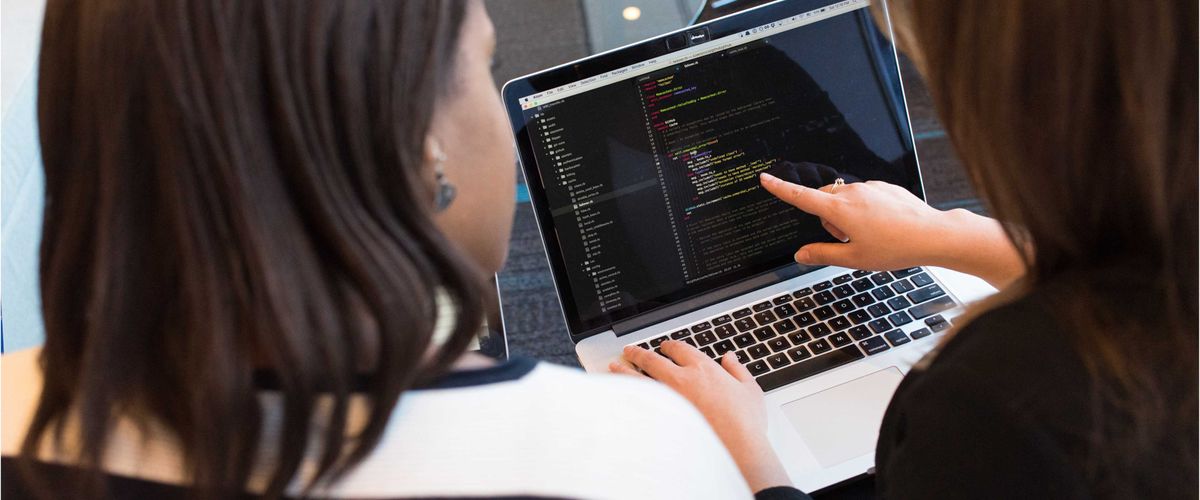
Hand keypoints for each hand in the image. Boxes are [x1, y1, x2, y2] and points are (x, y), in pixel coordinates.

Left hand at [610, 341, 790, 492]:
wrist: (736, 447)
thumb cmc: (744, 422)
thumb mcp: (750, 390)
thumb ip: (738, 370)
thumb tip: (730, 358)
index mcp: (703, 368)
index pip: (679, 349)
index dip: (669, 346)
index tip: (665, 347)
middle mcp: (681, 379)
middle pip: (653, 359)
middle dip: (639, 353)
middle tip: (630, 351)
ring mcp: (668, 399)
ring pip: (639, 378)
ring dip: (625, 370)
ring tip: (615, 367)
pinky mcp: (661, 417)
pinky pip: (639, 401)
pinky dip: (628, 395)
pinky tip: (621, 394)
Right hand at [759, 173, 1024, 287]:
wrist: (932, 235)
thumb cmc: (895, 248)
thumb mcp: (854, 259)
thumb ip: (822, 254)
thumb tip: (801, 254)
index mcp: (839, 210)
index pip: (801, 197)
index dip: (780, 189)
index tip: (765, 179)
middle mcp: (852, 193)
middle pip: (824, 200)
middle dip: (827, 218)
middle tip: (847, 240)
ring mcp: (869, 188)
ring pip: (844, 198)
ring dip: (846, 215)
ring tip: (870, 235)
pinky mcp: (884, 187)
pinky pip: (864, 195)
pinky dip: (865, 209)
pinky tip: (883, 226)